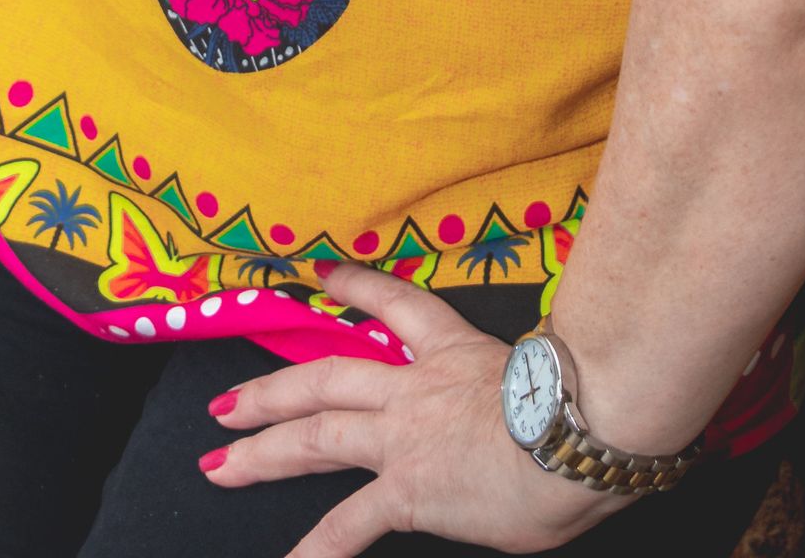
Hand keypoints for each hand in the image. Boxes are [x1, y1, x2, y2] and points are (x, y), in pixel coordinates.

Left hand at [201, 264, 628, 554]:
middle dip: (271, 392)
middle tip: (223, 406)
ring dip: (262, 451)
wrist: (578, 432)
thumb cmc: (584, 409)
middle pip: (326, 379)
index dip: (355, 288)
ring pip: (316, 436)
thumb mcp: (544, 386)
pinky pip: (349, 524)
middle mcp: (416, 388)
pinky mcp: (407, 488)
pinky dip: (316, 549)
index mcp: (454, 352)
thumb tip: (523, 426)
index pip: (396, 305)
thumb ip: (514, 401)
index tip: (321, 275)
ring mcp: (404, 437)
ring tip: (220, 467)